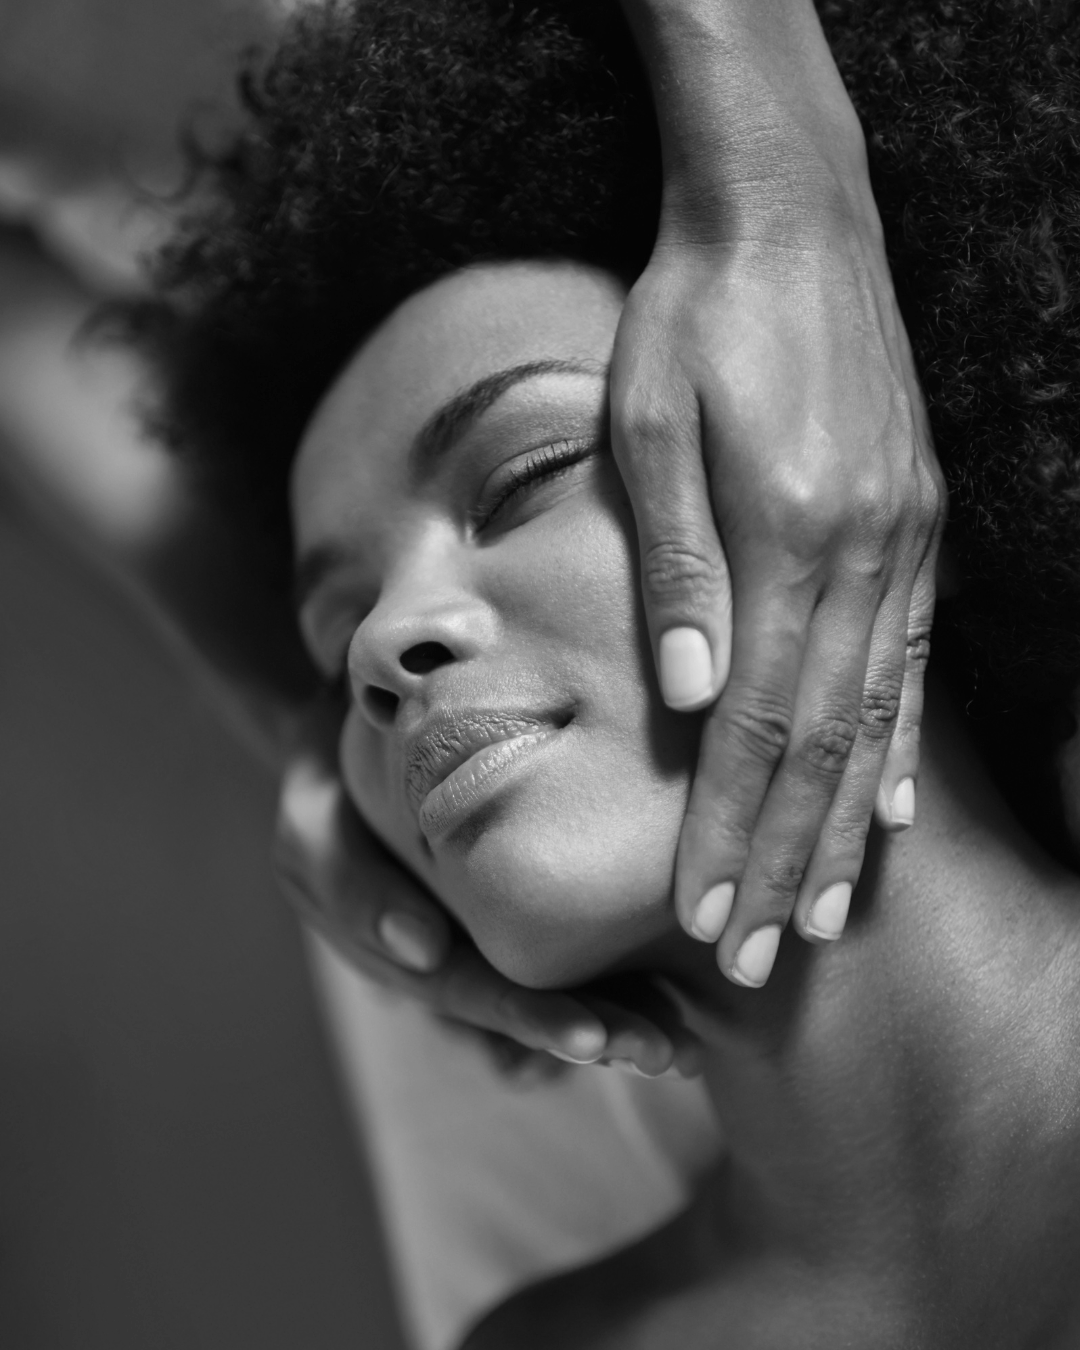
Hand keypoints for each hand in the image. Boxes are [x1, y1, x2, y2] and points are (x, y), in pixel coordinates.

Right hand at [274, 710, 701, 1075]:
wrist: (351, 733)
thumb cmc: (331, 777)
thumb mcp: (312, 826)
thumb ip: (353, 886)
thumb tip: (425, 951)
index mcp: (405, 959)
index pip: (475, 997)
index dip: (532, 1022)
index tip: (594, 1040)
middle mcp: (453, 963)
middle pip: (532, 1009)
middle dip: (599, 1035)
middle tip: (665, 1053)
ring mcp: (484, 937)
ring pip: (559, 990)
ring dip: (623, 1021)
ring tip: (684, 1046)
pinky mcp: (516, 902)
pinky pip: (576, 947)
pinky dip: (624, 974)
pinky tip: (682, 997)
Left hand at [611, 221, 944, 987]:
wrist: (790, 217)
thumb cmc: (694, 317)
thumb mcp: (650, 426)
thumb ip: (676, 568)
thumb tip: (688, 697)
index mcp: (790, 534)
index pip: (756, 724)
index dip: (729, 828)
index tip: (700, 912)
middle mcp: (865, 552)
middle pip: (823, 743)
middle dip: (784, 858)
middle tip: (754, 957)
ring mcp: (905, 540)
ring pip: (878, 717)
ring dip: (848, 827)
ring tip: (823, 914)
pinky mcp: (918, 523)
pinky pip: (915, 660)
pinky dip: (901, 745)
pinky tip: (893, 806)